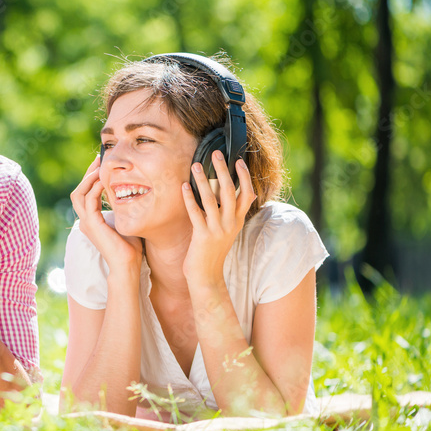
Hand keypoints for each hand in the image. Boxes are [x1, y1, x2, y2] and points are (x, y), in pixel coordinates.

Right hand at [70, 155, 142, 275]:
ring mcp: (86, 222)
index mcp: (91, 220)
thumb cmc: (130, 248)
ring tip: (100, 168)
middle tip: (99, 159)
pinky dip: (95, 188)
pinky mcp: (91, 224)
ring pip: (79, 193)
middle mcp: (85, 220)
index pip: (85, 194)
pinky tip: (106, 181)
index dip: (91, 178)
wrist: (128, 265)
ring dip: (89, 179)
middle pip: (78, 190)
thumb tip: (133, 194)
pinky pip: (89, 200)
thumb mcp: (125, 222)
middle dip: (88, 173)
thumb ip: (123, 209)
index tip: (101, 165)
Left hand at [181, 150, 256, 286]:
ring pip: (211, 199)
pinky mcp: (202, 235)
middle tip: (215, 153)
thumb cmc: (213, 251)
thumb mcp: (227, 231)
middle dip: (222, 170)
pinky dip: (189, 198)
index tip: (238, 160)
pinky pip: (195, 212)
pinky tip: (183, 186)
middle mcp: (231, 223)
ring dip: (202, 180)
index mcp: (238, 221)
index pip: (247, 194)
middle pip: (229, 191)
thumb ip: (232, 214)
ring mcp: (217, 229)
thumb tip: (241, 195)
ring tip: (195, 165)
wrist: (207, 276)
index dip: (244, 177)